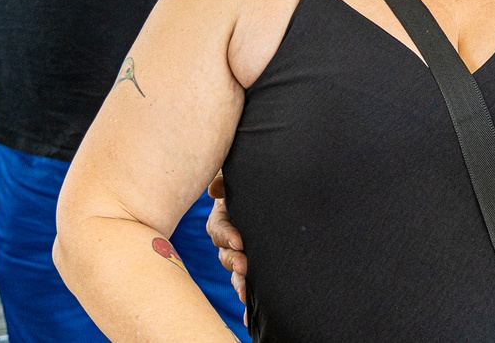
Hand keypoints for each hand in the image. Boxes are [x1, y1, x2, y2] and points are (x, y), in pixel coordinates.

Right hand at [206, 172, 247, 313]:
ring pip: (236, 271)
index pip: (219, 228)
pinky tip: (249, 318)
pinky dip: (248, 300)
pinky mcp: (256, 264)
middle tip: (244, 265)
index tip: (238, 241)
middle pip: (225, 254)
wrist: (278, 187)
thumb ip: (228, 179)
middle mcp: (232, 237)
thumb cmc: (257, 179)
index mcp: (226, 215)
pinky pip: (249, 283)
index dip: (226, 235)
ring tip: (245, 292)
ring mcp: (243, 252)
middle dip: (233, 262)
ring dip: (239, 282)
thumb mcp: (241, 176)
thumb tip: (215, 188)